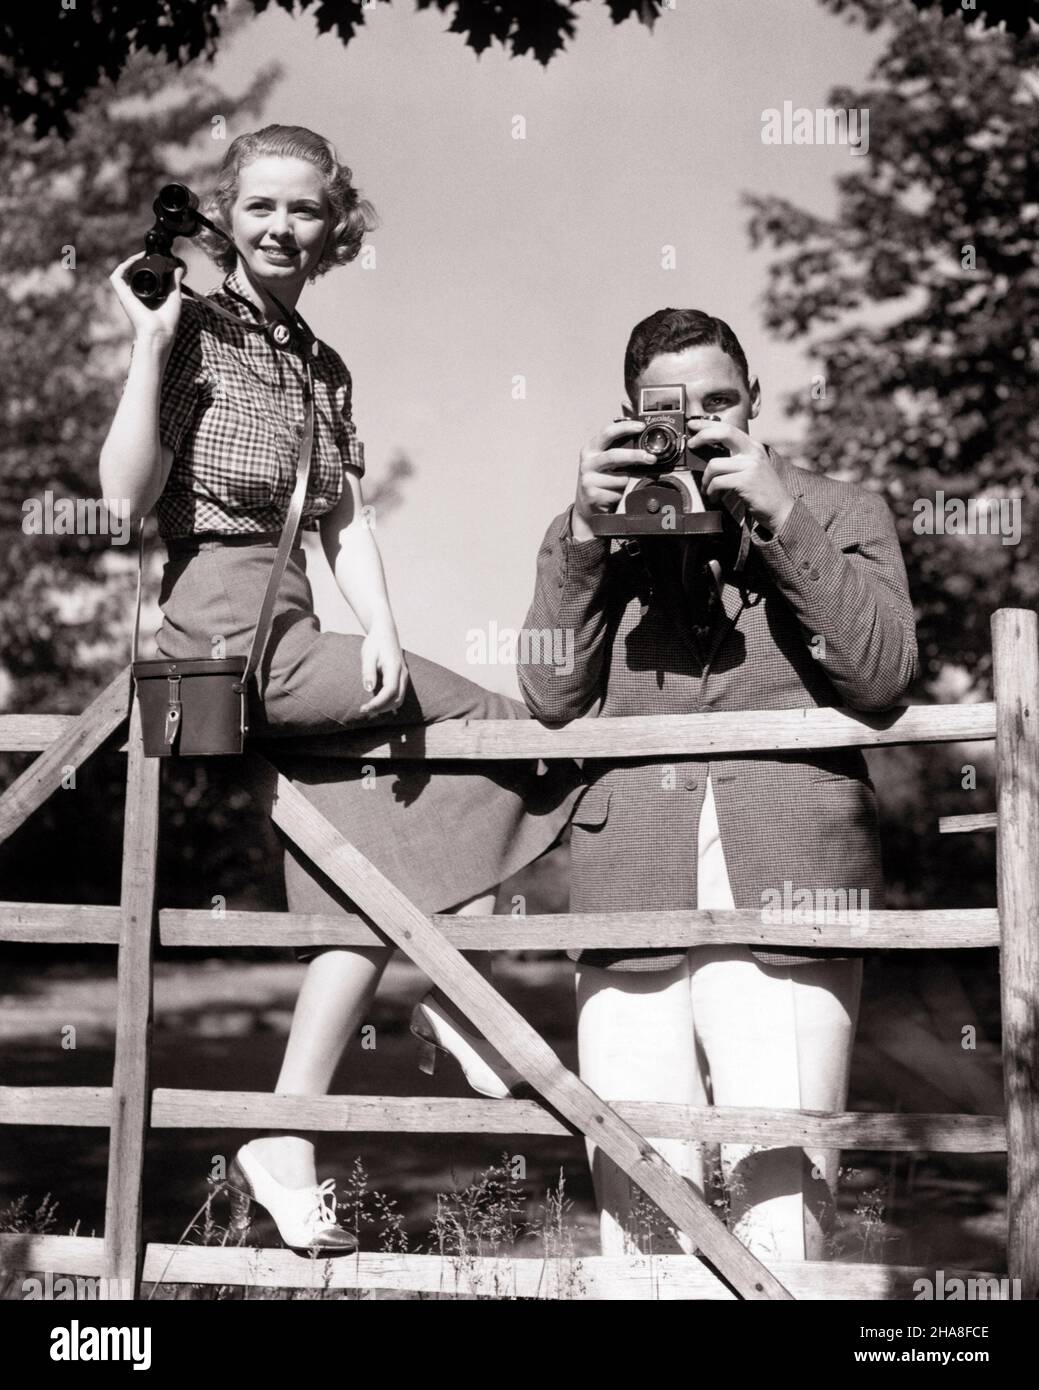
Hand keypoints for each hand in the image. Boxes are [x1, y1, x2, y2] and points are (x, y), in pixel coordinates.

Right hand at [108, 253, 184, 344]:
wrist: (159, 332)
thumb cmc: (167, 321)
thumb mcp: (174, 296)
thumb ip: (176, 281)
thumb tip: (179, 266)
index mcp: (146, 296)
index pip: (143, 277)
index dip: (147, 265)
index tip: (157, 258)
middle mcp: (135, 295)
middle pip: (133, 272)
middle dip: (139, 261)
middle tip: (150, 254)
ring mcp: (128, 295)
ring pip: (124, 272)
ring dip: (131, 261)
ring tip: (142, 255)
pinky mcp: (122, 295)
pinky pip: (117, 276)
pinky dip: (124, 266)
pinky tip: (135, 260)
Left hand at [359, 616, 408, 716]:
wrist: (385, 632)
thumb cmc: (375, 643)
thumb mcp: (368, 655)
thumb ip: (368, 672)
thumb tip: (369, 689)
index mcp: (394, 667)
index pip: (390, 691)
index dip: (378, 703)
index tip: (364, 708)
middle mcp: (402, 674)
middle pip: (397, 699)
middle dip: (381, 708)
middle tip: (364, 709)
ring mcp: (403, 676)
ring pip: (399, 699)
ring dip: (385, 707)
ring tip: (369, 708)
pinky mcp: (401, 678)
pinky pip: (398, 695)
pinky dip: (388, 702)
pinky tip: (376, 704)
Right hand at [572, 419, 655, 541]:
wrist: (587, 505)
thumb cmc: (601, 480)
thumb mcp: (606, 462)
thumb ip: (619, 450)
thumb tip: (644, 442)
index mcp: (591, 449)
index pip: (607, 433)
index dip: (625, 428)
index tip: (641, 427)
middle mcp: (588, 463)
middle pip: (614, 456)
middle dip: (635, 456)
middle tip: (651, 458)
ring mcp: (588, 480)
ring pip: (620, 478)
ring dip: (630, 482)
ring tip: (626, 485)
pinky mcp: (592, 495)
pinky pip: (618, 493)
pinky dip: (624, 494)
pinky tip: (619, 496)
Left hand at [687, 421, 794, 533]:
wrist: (780, 509)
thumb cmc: (761, 491)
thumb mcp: (751, 468)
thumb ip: (735, 458)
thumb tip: (708, 452)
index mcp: (753, 446)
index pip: (728, 427)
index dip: (708, 424)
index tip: (693, 424)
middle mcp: (753, 452)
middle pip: (723, 432)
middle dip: (702, 436)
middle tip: (692, 445)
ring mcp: (751, 465)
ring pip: (714, 464)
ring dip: (706, 479)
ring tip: (707, 488)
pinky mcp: (746, 480)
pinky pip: (717, 481)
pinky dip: (711, 491)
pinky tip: (714, 497)